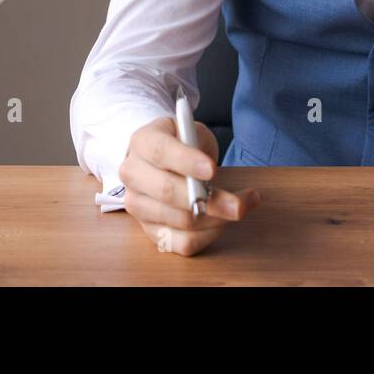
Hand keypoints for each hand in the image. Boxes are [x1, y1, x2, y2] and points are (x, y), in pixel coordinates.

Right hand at [118, 116, 261, 255]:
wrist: (166, 158)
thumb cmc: (183, 142)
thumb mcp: (191, 131)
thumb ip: (197, 146)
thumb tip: (209, 176)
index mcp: (142, 142)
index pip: (159, 152)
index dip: (187, 162)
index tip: (212, 170)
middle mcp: (133, 174)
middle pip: (167, 192)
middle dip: (208, 200)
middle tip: (238, 204)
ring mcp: (138, 205)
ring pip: (179, 220)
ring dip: (216, 219)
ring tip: (240, 207)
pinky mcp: (150, 230)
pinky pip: (182, 242)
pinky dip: (207, 236)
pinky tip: (222, 223)